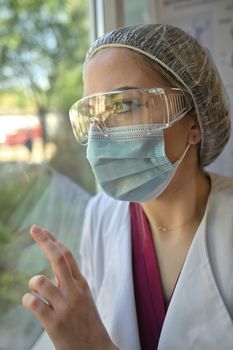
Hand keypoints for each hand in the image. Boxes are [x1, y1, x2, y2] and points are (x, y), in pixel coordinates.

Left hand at [22, 225, 117, 349]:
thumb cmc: (86, 321)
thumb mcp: (82, 297)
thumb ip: (68, 280)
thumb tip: (54, 261)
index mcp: (81, 283)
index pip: (66, 255)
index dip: (53, 240)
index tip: (41, 229)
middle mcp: (74, 291)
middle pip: (58, 258)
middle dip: (44, 241)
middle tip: (34, 228)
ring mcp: (65, 306)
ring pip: (40, 281)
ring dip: (33, 283)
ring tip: (35, 292)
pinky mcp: (54, 323)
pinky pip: (33, 303)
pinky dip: (27, 301)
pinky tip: (32, 304)